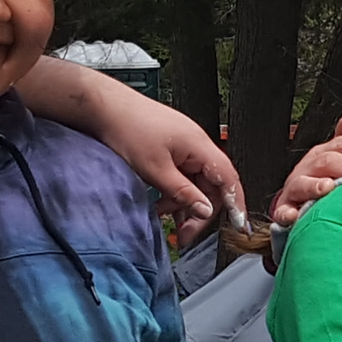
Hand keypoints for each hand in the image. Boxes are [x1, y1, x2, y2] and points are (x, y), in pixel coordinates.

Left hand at [60, 72, 245, 243]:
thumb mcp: (155, 170)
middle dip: (200, 211)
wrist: (105, 108)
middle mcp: (196, 145)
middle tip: (185, 234)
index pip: (228, 179)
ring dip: (183, 203)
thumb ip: (183, 193)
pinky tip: (160, 204)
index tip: (237, 225)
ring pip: (194, 182)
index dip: (235, 203)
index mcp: (200, 146)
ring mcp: (184, 147)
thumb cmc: (127, 128)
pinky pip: (181, 176)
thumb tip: (205, 210)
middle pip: (211, 185)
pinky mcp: (170, 149)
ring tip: (166, 218)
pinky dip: (173, 192)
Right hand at [272, 113, 341, 227]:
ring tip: (329, 187)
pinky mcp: (286, 208)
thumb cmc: (323, 178)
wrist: (298, 201)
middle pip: (328, 161)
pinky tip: (295, 215)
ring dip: (315, 185)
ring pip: (304, 183)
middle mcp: (309, 166)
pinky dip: (288, 212)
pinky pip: (284, 210)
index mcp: (324, 153)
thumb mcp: (337, 158)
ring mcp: (296, 186)